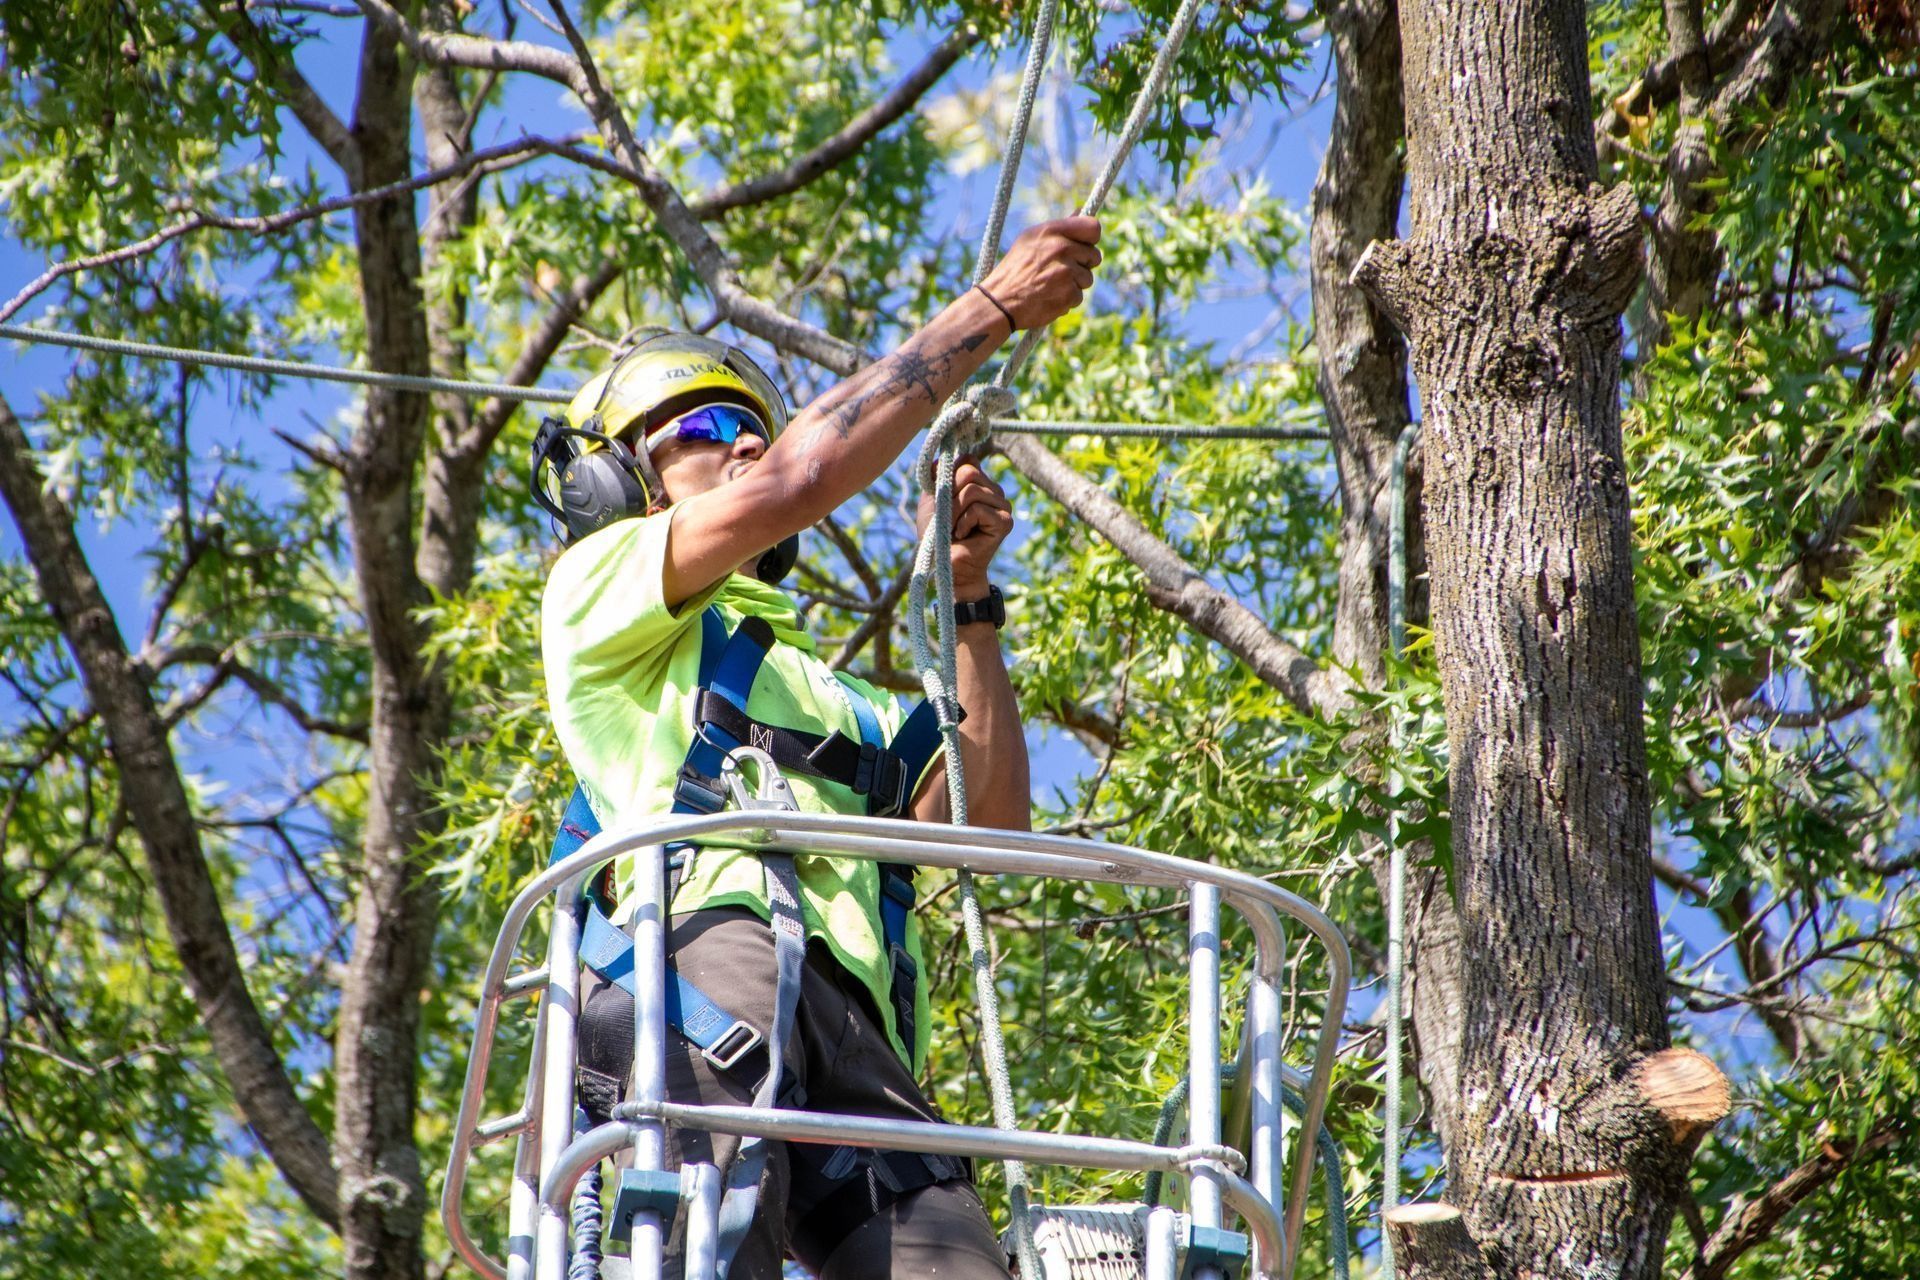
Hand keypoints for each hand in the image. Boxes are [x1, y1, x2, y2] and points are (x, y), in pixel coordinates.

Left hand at [915, 455, 1013, 600]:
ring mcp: (1003, 505)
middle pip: (969, 472)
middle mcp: (995, 490)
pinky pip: (977, 508)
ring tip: (953, 528)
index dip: (949, 475)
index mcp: (980, 483)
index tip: (941, 497)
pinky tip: (963, 536)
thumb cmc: (938, 535)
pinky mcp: (1005, 521)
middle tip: (946, 518)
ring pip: (972, 489)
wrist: (946, 566)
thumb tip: (942, 457)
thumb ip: (936, 476)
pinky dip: (963, 523)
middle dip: (949, 496)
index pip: (968, 460)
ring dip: (954, 512)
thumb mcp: (931, 500)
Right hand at [978, 216, 1101, 329]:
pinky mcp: (1069, 294)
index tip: (1085, 245)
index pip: (1092, 228)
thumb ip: (1059, 228)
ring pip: (1088, 278)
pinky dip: (1066, 299)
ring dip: (1074, 284)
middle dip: (1082, 264)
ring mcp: (1066, 272)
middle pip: (1094, 255)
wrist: (999, 302)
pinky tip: (1049, 297)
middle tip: (1061, 270)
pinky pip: (1079, 296)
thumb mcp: (1030, 240)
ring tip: (1051, 285)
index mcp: (1051, 231)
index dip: (1091, 238)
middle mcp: (1061, 248)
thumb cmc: (1015, 269)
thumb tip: (1081, 212)